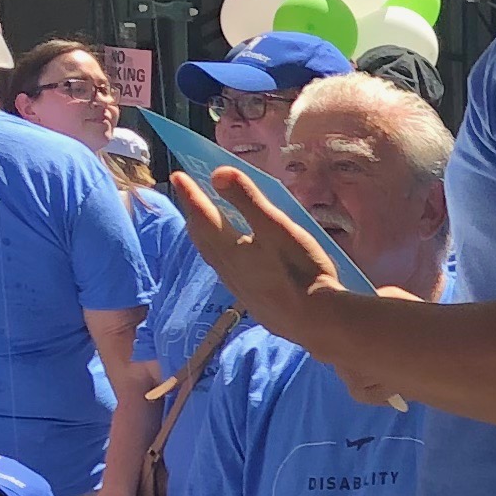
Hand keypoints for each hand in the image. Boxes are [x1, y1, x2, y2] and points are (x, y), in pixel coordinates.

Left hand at [170, 166, 348, 335]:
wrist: (317, 322)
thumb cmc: (300, 270)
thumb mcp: (276, 227)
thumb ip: (247, 200)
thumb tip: (217, 173)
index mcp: (230, 248)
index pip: (203, 216)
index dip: (191, 195)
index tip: (178, 176)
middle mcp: (228, 270)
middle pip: (203, 240)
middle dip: (195, 217)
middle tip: (189, 201)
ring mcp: (241, 290)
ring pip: (214, 260)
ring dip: (206, 241)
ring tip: (205, 229)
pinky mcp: (256, 305)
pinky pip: (229, 276)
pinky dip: (223, 261)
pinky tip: (235, 265)